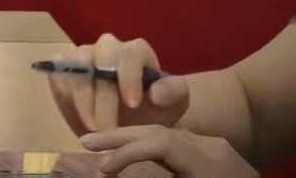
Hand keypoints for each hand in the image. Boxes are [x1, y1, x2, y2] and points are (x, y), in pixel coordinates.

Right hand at [48, 33, 189, 134]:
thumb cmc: (157, 107)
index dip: (128, 77)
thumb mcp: (175, 102)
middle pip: (98, 60)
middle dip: (102, 97)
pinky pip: (58, 77)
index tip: (132, 104)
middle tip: (108, 128)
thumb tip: (154, 93)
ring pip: (74, 66)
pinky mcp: (63, 70)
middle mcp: (106, 47)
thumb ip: (172, 92)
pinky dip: (66, 98)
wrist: (136, 119)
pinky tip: (78, 118)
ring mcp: (82, 57)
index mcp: (135, 51)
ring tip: (92, 128)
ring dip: (81, 100)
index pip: (129, 54)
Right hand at [81, 126, 257, 177]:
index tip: (103, 169)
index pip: (160, 143)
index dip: (127, 151)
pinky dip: (151, 147)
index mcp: (211, 161)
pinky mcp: (219, 156)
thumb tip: (121, 174)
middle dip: (121, 136)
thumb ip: (160, 177)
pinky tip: (135, 151)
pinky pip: (178, 144)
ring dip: (132, 139)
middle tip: (86, 142)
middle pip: (160, 132)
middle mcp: (213, 148)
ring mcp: (218, 151)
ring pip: (168, 134)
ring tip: (102, 146)